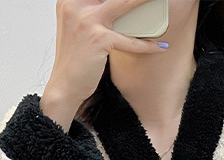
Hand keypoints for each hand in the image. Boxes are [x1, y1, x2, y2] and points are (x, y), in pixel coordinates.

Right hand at [45, 0, 168, 114]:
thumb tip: (117, 7)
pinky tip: (159, 47)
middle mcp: (76, 5)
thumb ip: (91, 11)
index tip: (130, 0)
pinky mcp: (98, 38)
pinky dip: (146, 45)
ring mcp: (87, 20)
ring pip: (124, 4)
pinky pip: (129, 40)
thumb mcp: (77, 28)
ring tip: (158, 1)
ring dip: (144, 2)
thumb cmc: (74, 60)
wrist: (64, 86)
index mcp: (70, 0)